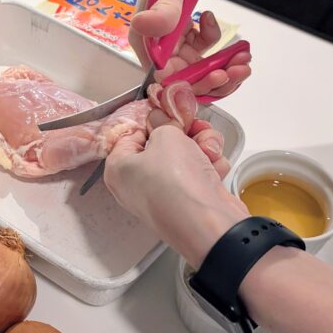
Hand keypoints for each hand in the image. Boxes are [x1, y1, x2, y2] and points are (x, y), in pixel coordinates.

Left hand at [105, 83, 247, 266]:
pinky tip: (214, 170)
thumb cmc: (177, 181)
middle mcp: (136, 184)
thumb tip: (160, 114)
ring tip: (208, 152)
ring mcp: (163, 194)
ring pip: (185, 155)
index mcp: (118, 168)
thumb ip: (163, 120)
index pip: (132, 132)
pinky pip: (198, 173)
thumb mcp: (167, 136)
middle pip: (161, 143)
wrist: (209, 224)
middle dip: (185, 132)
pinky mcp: (188, 201)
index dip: (154, 118)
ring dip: (202, 147)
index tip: (170, 108)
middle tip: (195, 127)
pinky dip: (209, 168)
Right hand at [131, 0, 251, 97]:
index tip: (216, 77)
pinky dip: (219, 49)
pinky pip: (202, 53)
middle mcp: (154, 42)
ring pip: (196, 70)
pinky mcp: (185, 32)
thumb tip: (146, 26)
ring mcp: (171, 38)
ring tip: (244, 59)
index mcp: (144, 37)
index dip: (191, 85)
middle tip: (240, 70)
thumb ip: (164, 7)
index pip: (163, 77)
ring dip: (222, 68)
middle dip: (213, 79)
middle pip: (182, 79)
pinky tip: (222, 29)